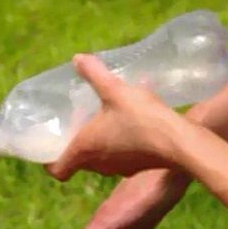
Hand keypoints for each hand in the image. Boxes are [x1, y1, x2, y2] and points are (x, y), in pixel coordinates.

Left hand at [47, 54, 193, 180]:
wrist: (179, 141)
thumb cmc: (140, 118)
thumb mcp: (114, 90)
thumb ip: (95, 74)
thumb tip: (77, 58)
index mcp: (84, 150)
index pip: (57, 170)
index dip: (49, 162)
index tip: (49, 149)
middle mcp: (98, 165)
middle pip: (78, 162)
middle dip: (75, 145)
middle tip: (76, 125)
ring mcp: (119, 169)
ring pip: (99, 161)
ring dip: (97, 145)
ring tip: (102, 121)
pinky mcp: (137, 167)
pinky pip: (120, 158)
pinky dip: (118, 145)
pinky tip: (129, 124)